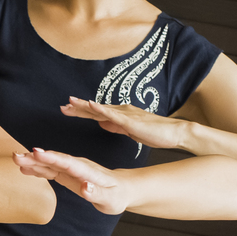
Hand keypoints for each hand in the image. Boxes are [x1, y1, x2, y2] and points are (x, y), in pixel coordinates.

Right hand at [15, 147, 127, 213]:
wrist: (122, 189)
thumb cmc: (117, 196)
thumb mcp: (110, 199)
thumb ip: (96, 193)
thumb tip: (84, 187)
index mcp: (87, 171)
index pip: (67, 163)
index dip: (51, 158)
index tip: (36, 152)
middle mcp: (77, 167)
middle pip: (54, 160)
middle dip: (35, 158)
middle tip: (15, 156)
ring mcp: (71, 169)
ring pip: (49, 164)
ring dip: (32, 162)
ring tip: (15, 159)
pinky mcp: (67, 174)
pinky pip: (50, 170)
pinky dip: (37, 169)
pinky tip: (24, 168)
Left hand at [60, 97, 197, 151]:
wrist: (174, 132)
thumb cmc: (154, 132)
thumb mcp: (128, 130)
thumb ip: (114, 125)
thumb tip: (101, 122)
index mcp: (119, 115)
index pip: (96, 112)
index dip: (80, 111)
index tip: (66, 110)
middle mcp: (121, 111)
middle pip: (94, 108)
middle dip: (78, 107)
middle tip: (62, 106)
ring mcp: (126, 114)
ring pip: (101, 109)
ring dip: (85, 105)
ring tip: (71, 102)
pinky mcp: (131, 120)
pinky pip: (113, 114)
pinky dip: (101, 109)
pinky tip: (91, 105)